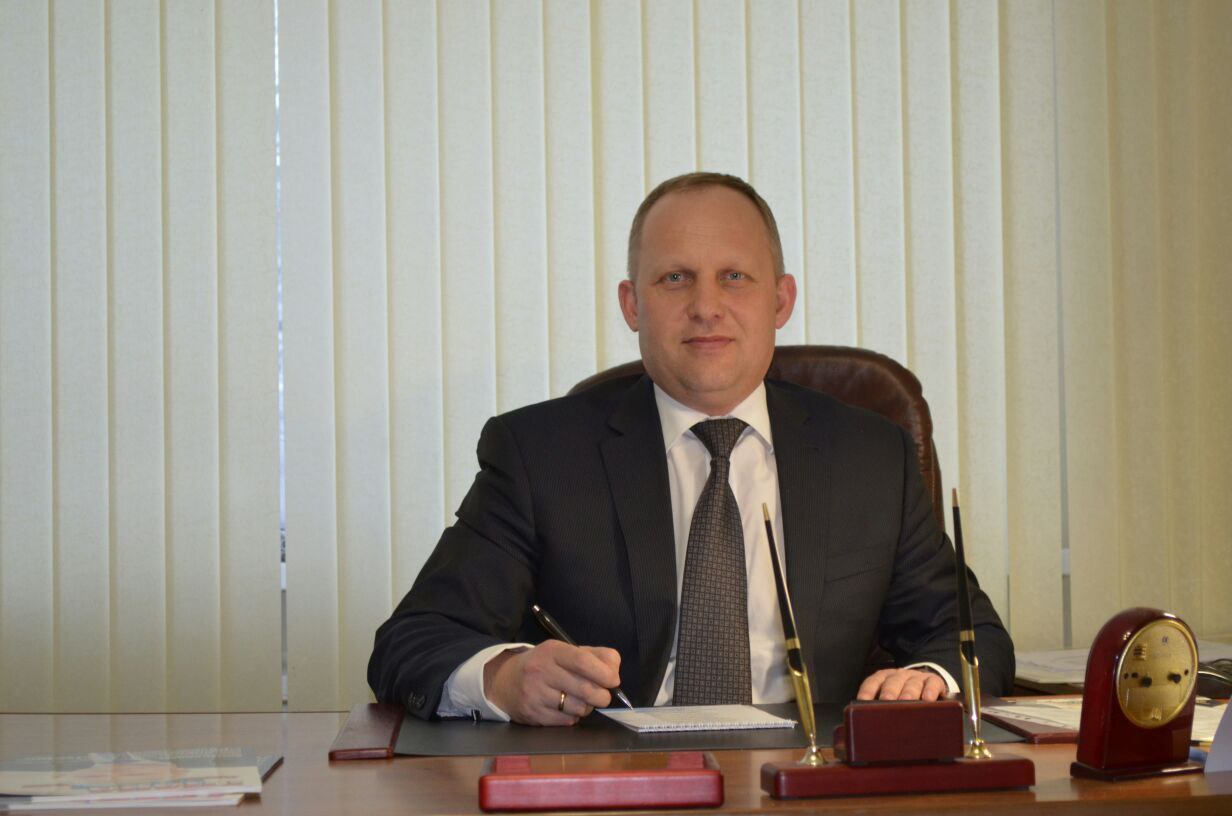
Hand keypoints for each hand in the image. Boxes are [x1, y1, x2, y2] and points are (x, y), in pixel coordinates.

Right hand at [483, 640, 621, 725]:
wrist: (505, 681)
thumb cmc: (545, 665)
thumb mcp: (566, 651)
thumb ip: (595, 656)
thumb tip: (614, 671)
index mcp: (552, 651)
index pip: (583, 661)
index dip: (604, 673)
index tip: (614, 681)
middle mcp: (541, 671)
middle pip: (585, 689)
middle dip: (602, 696)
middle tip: (603, 696)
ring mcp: (535, 694)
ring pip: (578, 708)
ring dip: (587, 707)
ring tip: (580, 700)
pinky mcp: (533, 714)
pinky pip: (567, 721)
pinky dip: (573, 717)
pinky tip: (565, 708)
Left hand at [856, 668, 947, 700]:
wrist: (926, 682)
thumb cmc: (903, 696)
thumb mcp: (891, 698)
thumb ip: (880, 707)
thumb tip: (868, 723)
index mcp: (884, 678)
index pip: (873, 682)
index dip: (868, 691)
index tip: (863, 701)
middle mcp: (899, 676)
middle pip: (892, 681)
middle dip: (889, 691)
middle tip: (886, 700)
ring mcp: (917, 677)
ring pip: (912, 683)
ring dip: (909, 691)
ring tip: (907, 700)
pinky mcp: (934, 681)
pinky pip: (932, 683)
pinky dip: (930, 690)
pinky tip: (928, 699)